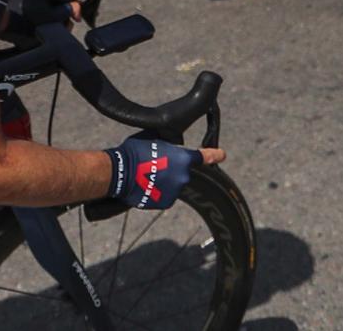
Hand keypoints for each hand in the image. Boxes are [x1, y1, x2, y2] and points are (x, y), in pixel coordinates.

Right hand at [104, 135, 222, 210]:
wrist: (120, 172)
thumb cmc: (135, 152)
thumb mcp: (154, 140)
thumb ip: (169, 146)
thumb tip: (170, 147)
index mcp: (183, 158)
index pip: (203, 156)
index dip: (214, 154)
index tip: (222, 154)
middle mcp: (184, 176)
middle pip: (181, 171)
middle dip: (171, 169)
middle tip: (152, 165)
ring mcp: (175, 191)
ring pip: (172, 185)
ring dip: (163, 181)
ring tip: (145, 176)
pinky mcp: (165, 202)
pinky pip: (164, 195)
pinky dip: (157, 192)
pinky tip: (145, 186)